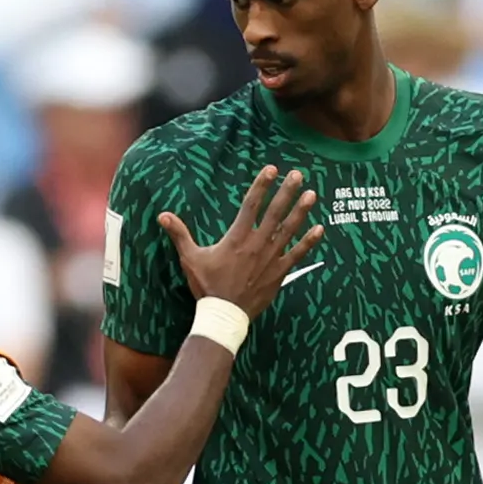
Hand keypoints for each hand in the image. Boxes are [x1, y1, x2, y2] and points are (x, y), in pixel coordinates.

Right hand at [165, 166, 323, 316]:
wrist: (224, 314)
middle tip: (298, 174)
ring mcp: (270, 257)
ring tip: (311, 194)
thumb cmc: (207, 286)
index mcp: (237, 237)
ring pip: (289, 229)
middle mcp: (257, 243)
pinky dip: (308, 241)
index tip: (272, 169)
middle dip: (286, 191)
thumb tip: (163, 215)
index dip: (262, 185)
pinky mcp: (279, 271)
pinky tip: (319, 228)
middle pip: (275, 212)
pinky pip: (297, 253)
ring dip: (301, 210)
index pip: (251, 205)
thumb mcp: (190, 258)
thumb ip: (179, 234)